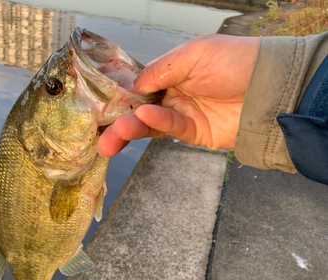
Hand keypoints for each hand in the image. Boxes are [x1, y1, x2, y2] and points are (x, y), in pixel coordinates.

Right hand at [98, 34, 259, 155]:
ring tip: (113, 133)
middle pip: (139, 108)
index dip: (121, 94)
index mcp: (173, 71)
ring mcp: (183, 114)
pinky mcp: (194, 133)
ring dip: (130, 128)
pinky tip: (144, 117)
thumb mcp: (195, 53)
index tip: (102, 102)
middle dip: (118, 120)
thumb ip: (161, 69)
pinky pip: (169, 128)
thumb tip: (133, 85)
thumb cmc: (237, 61)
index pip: (139, 84)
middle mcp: (175, 93)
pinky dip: (156, 123)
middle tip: (100, 132)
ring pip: (149, 124)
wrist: (272, 88)